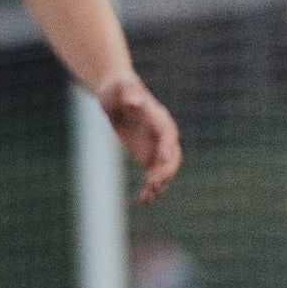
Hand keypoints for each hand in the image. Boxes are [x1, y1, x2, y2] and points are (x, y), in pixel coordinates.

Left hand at [96, 70, 180, 204]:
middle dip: (164, 170)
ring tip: (148, 195)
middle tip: (152, 182)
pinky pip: (153, 175)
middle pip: (171, 156)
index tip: (159, 160)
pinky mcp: (148, 156)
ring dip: (159, 183)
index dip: (165, 148)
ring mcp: (156, 147)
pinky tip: (143, 199)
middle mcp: (162, 135)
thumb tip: (133, 102)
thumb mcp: (121, 88)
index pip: (167, 135)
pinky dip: (150, 187)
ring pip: (164, 170)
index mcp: (159, 118)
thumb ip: (128, 94)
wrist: (115, 95)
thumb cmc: (118, 89)